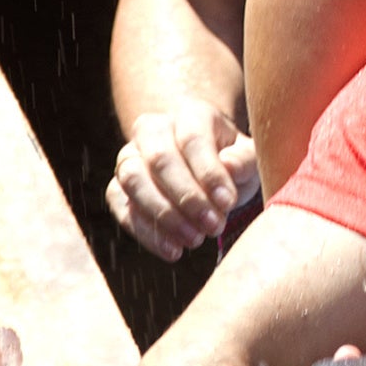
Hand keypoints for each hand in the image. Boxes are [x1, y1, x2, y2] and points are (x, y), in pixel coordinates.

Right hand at [109, 107, 259, 257]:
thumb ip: (244, 160)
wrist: (203, 169)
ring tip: (194, 240)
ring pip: (133, 180)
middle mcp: (152, 129)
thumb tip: (228, 167)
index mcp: (189, 114)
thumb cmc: (231, 162)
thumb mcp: (248, 159)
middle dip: (187, 198)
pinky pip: (121, 207)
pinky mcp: (117, 187)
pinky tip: (173, 251)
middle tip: (213, 226)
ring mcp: (129, 157)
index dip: (208, 173)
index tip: (228, 203)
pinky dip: (146, 232)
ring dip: (164, 214)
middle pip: (159, 159)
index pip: (192, 139)